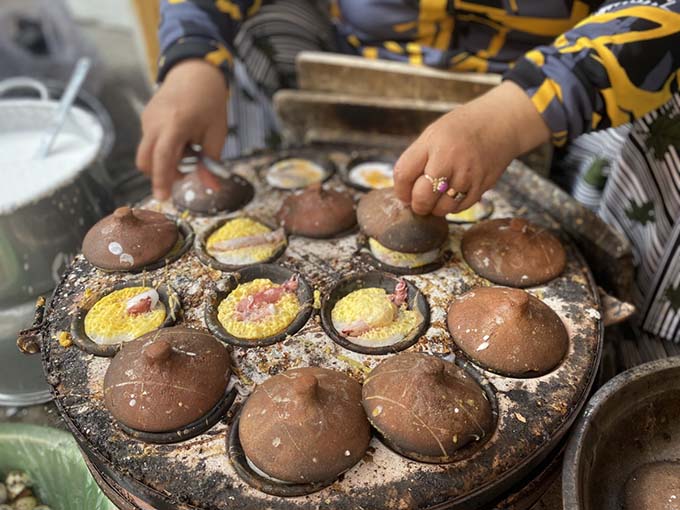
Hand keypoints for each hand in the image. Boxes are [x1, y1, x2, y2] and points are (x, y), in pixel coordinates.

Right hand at [136, 60, 228, 199]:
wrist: (194, 71)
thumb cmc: (210, 101)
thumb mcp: (217, 133)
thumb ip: (210, 162)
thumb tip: (211, 187)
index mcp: (175, 123)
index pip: (163, 157)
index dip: (162, 179)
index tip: (163, 197)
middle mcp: (155, 122)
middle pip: (146, 161)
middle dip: (162, 174)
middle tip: (186, 169)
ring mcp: (147, 119)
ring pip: (147, 154)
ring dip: (164, 162)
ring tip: (187, 148)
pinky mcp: (145, 118)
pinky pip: (149, 143)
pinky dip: (163, 149)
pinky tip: (181, 138)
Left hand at [393, 81, 550, 215]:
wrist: (500, 123)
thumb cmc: (460, 130)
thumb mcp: (432, 135)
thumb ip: (416, 160)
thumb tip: (404, 194)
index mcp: (432, 143)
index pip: (403, 174)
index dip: (400, 189)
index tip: (404, 193)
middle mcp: (450, 159)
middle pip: (422, 197)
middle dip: (417, 204)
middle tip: (420, 201)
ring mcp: (468, 174)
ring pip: (442, 208)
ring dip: (435, 208)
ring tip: (437, 198)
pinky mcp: (482, 186)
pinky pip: (460, 208)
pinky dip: (452, 206)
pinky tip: (453, 194)